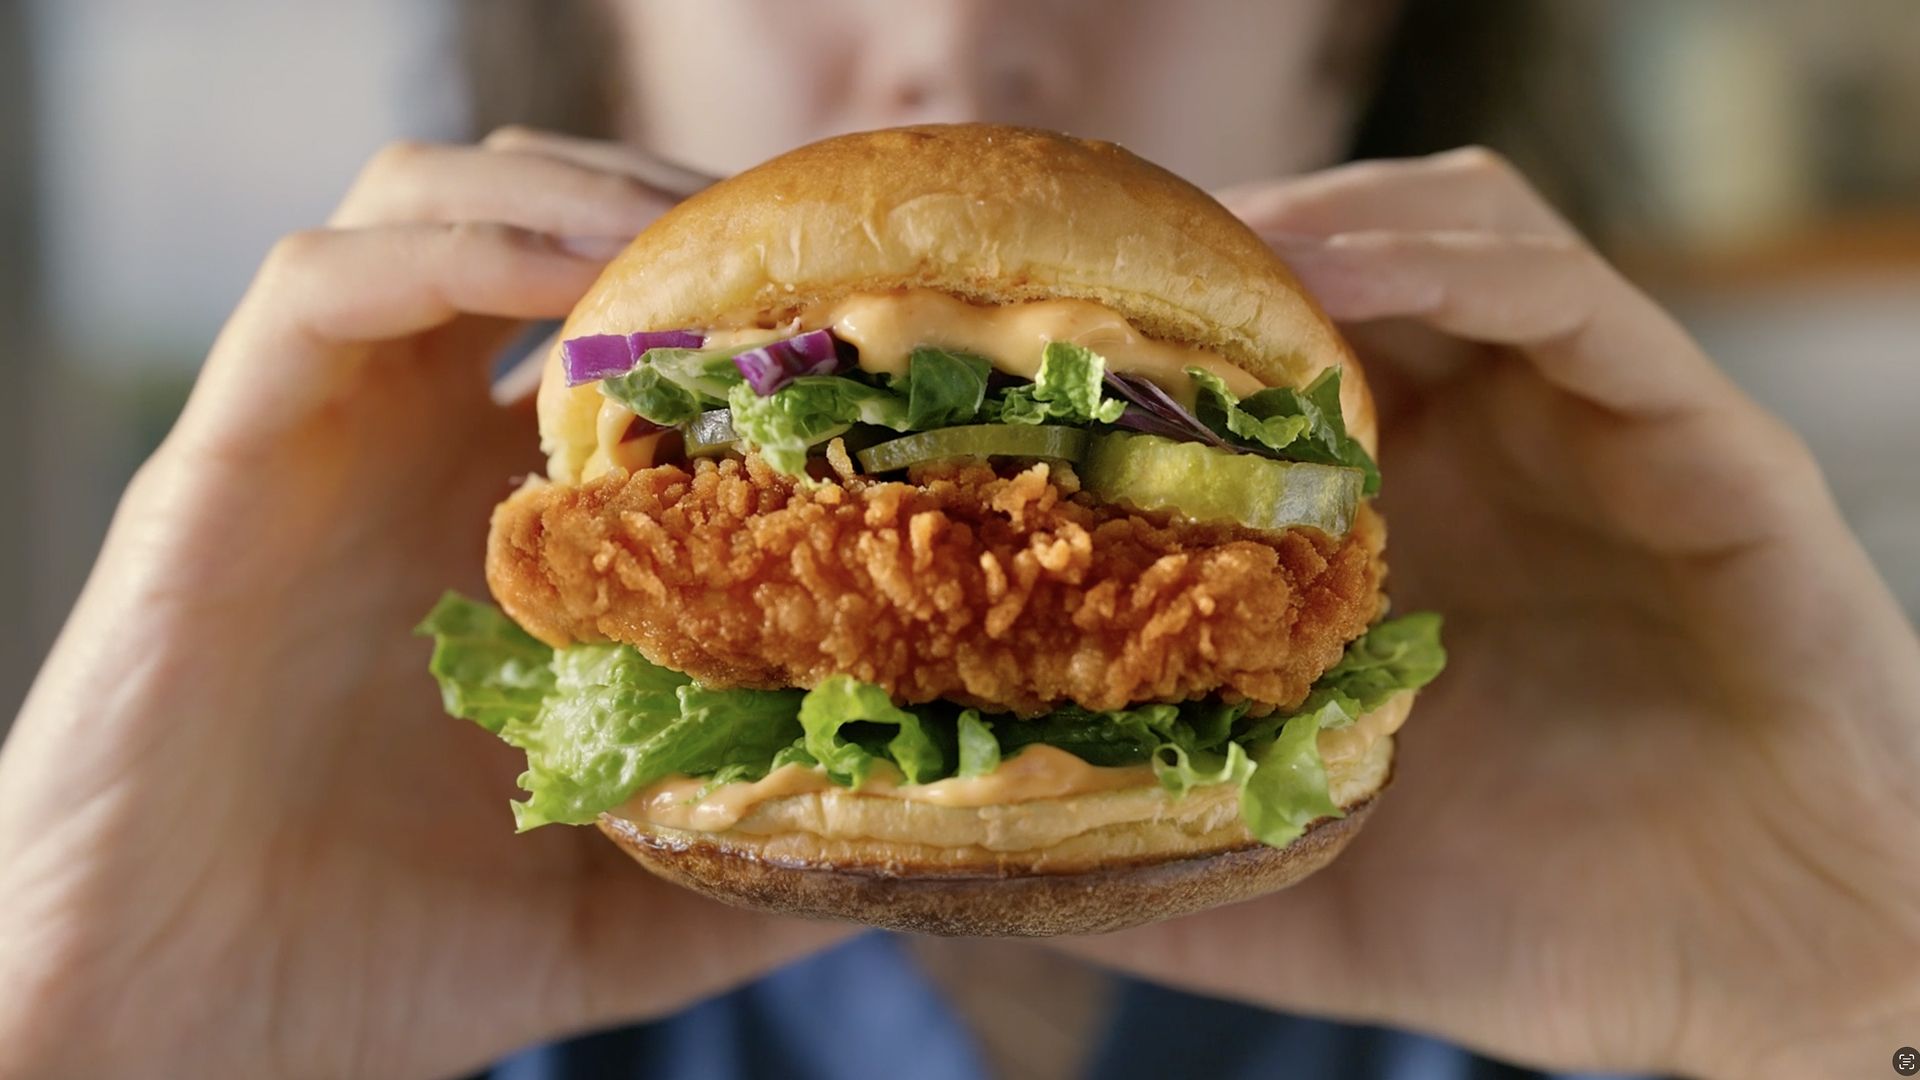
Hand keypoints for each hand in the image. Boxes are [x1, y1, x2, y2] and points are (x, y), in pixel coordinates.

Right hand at [0, 129, 839, 1079]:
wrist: (180, 1024)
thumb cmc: (386, 965)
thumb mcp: (627, 907)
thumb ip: (752, 847)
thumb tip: (917, 825)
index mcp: (507, 520)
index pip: (625, 322)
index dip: (741, 291)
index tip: (866, 307)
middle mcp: (411, 448)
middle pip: (540, 220)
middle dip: (673, 209)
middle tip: (798, 248)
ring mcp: (317, 437)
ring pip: (429, 201)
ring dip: (575, 196)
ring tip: (699, 252)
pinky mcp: (223, 452)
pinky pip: (323, 282)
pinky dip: (455, 246)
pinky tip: (575, 285)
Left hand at [1063, 149, 1919, 1078]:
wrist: (1768, 973)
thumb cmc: (1547, 927)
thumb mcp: (1312, 893)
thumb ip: (1171, 866)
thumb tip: (986, 876)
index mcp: (1393, 530)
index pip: (1259, 378)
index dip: (1146, 346)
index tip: (1021, 350)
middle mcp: (1486, 452)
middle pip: (1338, 276)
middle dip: (1216, 257)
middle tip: (1090, 267)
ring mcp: (1590, 431)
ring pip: (1451, 242)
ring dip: (1320, 225)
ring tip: (1205, 250)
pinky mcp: (1699, 438)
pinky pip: (1574, 301)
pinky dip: (1451, 260)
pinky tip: (1338, 274)